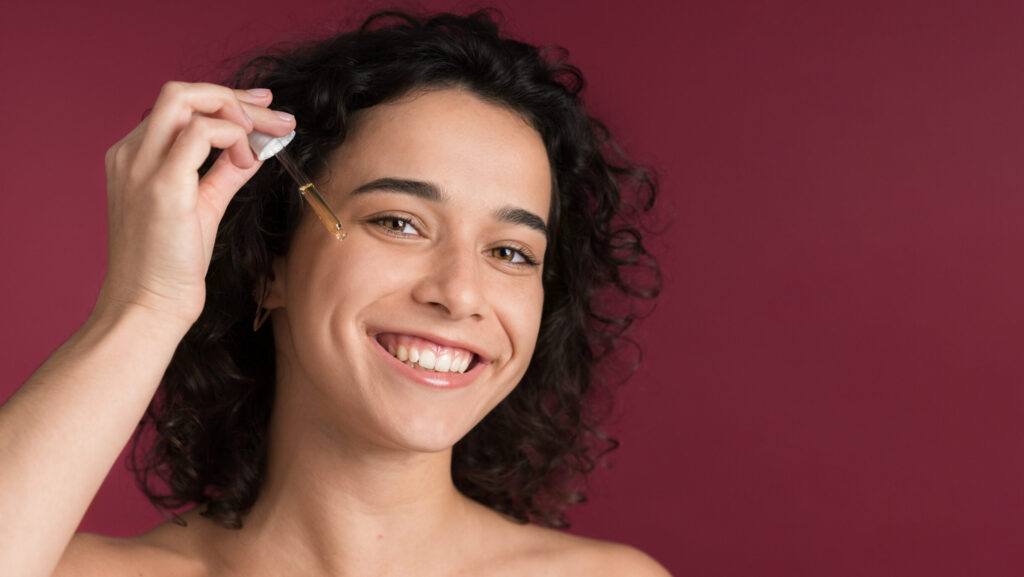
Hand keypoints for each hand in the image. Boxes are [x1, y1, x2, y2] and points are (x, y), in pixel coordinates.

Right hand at [96, 82, 295, 331]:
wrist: (149, 306)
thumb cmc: (172, 265)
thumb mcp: (203, 206)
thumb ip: (225, 173)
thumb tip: (255, 149)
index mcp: (134, 157)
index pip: (178, 107)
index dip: (224, 102)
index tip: (263, 111)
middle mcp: (130, 154)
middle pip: (181, 92)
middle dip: (234, 97)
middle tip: (276, 113)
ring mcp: (141, 166)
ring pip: (185, 99)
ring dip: (237, 111)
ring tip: (269, 135)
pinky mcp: (162, 185)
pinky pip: (200, 133)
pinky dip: (233, 137)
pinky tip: (248, 159)